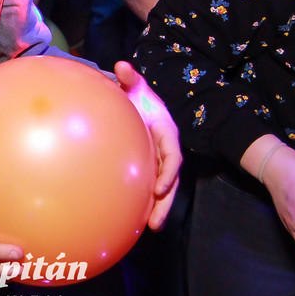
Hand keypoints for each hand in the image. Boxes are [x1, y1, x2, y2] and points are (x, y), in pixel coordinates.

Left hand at [113, 61, 180, 229]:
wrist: (135, 103)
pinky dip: (144, 203)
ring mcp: (157, 161)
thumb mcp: (135, 86)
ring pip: (162, 189)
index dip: (168, 173)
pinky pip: (147, 187)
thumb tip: (121, 66)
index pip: (172, 155)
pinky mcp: (147, 168)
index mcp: (166, 132)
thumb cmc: (136, 95)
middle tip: (156, 222)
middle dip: (166, 202)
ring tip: (150, 228)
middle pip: (171, 180)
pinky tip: (133, 220)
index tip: (159, 188)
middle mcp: (165, 150)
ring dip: (158, 209)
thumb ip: (130, 78)